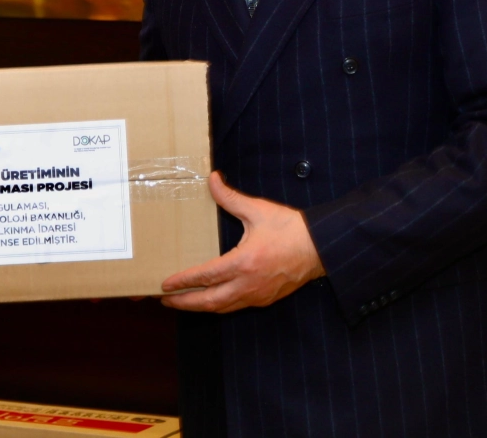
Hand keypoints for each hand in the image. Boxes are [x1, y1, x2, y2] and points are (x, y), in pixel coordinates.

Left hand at [159, 173, 324, 312]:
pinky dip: (220, 305)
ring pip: (223, 307)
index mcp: (243, 262)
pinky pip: (237, 306)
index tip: (165, 284)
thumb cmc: (291, 228)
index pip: (205, 276)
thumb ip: (230, 197)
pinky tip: (213, 299)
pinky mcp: (266, 299)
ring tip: (183, 302)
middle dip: (185, 302)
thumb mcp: (258, 210)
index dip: (183, 281)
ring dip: (201, 306)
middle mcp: (248, 284)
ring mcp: (257, 295)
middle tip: (166, 300)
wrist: (321, 247)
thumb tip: (212, 179)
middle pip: (209, 301)